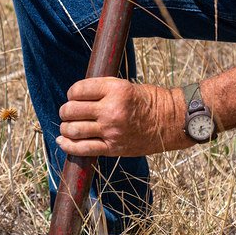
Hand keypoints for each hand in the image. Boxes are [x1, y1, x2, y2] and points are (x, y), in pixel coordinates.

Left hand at [56, 78, 189, 156]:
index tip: (74, 96)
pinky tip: (62, 141)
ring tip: (68, 126)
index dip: (72, 93)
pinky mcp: (113, 147)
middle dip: (65, 111)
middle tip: (68, 112)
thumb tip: (75, 98)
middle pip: (71, 110)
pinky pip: (82, 148)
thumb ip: (102, 91)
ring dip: (65, 127)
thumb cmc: (149, 102)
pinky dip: (67, 145)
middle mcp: (111, 110)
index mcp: (116, 90)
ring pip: (73, 129)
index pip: (78, 90)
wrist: (172, 122)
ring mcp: (111, 130)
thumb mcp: (126, 86)